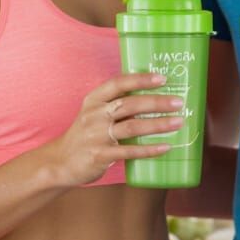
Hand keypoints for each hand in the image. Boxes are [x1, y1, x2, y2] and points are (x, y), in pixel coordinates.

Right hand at [47, 73, 184, 186]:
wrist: (60, 161)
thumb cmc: (85, 134)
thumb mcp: (94, 113)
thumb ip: (116, 105)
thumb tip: (154, 98)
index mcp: (94, 99)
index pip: (119, 83)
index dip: (141, 79)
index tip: (162, 78)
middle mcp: (95, 115)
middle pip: (130, 104)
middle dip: (157, 102)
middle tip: (179, 102)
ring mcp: (96, 135)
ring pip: (132, 127)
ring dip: (158, 124)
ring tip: (178, 122)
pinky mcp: (100, 155)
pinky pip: (129, 152)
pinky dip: (149, 149)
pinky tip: (165, 147)